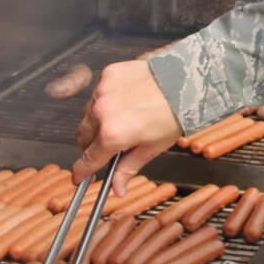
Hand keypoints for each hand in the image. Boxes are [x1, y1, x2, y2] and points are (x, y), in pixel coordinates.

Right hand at [72, 60, 181, 183]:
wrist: (185, 83)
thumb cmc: (172, 115)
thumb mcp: (151, 148)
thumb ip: (128, 168)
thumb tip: (117, 189)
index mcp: (112, 134)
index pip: (87, 159)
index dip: (81, 171)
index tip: (78, 177)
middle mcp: (102, 112)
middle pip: (82, 137)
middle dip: (92, 145)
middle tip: (109, 146)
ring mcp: (102, 91)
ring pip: (87, 114)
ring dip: (97, 121)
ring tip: (121, 120)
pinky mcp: (107, 74)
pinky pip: (98, 93)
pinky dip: (106, 100)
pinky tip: (124, 101)